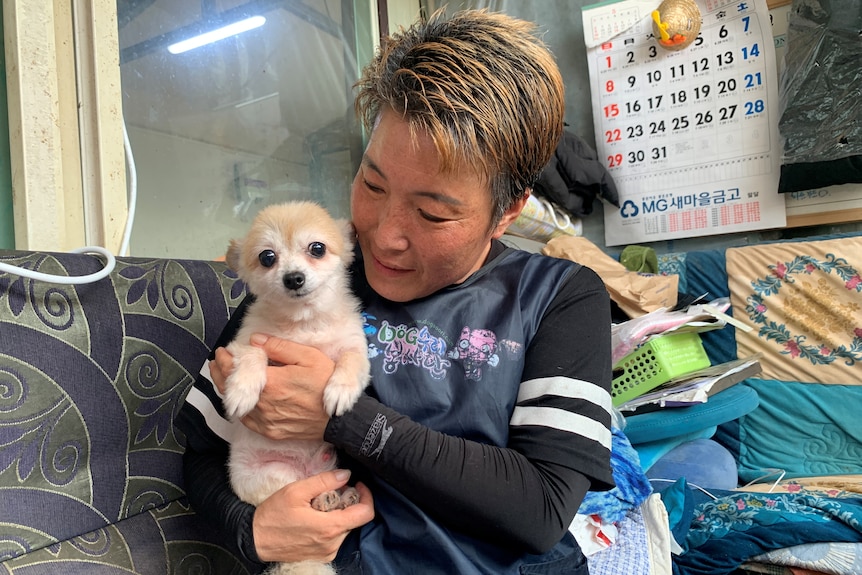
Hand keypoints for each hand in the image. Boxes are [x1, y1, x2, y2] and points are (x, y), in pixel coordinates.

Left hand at [210, 334, 334, 440]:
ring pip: (236, 404)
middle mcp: (264, 404)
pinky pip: (246, 420)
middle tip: (216, 362)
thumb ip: (280, 347)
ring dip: (226, 390)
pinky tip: (238, 399)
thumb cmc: (327, 384)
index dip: (226, 360)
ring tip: (222, 377)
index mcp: (272, 383)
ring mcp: (266, 421)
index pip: (238, 370)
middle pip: (232, 388)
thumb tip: (255, 340)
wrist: (338, 420)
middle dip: (220, 373)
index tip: (223, 350)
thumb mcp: (309, 358)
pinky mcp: (270, 432)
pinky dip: (238, 407)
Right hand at [252, 469, 373, 562]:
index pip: (365, 513)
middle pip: (354, 519)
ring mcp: (327, 552)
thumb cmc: (273, 515)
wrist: (254, 539)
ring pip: (345, 528)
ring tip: (318, 505)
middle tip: (331, 491)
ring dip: (338, 513)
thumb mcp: (297, 491)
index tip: (356, 485)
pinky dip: (330, 525)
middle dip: (348, 502)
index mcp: (330, 528)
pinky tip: (314, 517)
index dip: (365, 496)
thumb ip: (324, 481)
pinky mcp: (321, 556)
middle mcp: (332, 543)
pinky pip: (335, 538)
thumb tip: (346, 475)